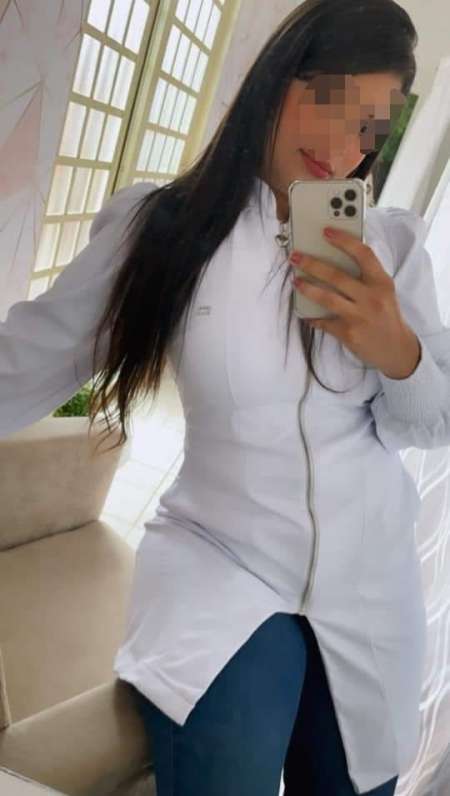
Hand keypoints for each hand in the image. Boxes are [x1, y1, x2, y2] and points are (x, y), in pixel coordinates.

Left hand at [290, 227, 421, 379]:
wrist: (396, 349)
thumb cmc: (386, 315)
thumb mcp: (384, 292)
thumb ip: (366, 276)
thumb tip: (334, 259)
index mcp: (381, 282)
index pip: (363, 255)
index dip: (344, 241)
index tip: (326, 232)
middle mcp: (371, 297)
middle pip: (337, 276)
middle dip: (312, 264)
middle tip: (296, 256)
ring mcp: (359, 316)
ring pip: (327, 297)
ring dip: (307, 288)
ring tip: (296, 280)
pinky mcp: (349, 333)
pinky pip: (324, 322)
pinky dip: (312, 317)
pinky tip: (305, 313)